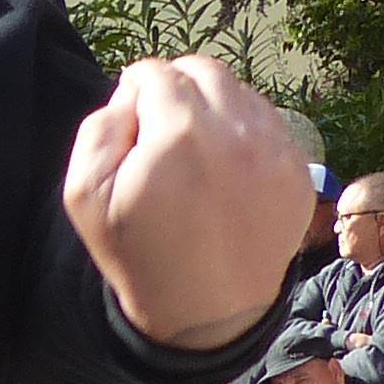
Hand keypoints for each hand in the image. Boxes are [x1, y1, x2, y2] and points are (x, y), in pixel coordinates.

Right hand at [62, 58, 317, 351]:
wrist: (207, 312)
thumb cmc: (139, 252)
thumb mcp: (85, 193)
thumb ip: (100, 126)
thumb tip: (132, 94)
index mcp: (180, 133)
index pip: (156, 73)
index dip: (134, 89)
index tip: (130, 119)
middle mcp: (236, 132)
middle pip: (204, 71)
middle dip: (177, 86)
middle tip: (161, 125)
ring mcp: (275, 152)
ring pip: (241, 92)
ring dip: (213, 105)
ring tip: (195, 147)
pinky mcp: (298, 172)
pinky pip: (270, 125)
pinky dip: (244, 131)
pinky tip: (225, 167)